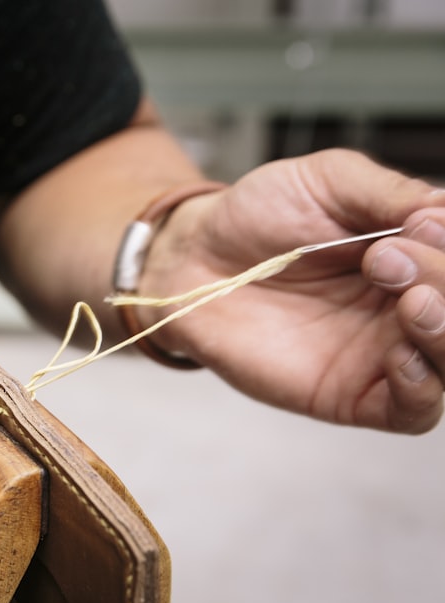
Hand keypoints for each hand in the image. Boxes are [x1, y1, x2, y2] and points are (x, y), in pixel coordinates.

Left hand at [142, 148, 444, 432]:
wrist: (193, 257)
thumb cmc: (258, 215)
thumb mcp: (329, 182)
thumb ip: (393, 194)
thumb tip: (444, 217)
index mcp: (419, 256)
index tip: (420, 226)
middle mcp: (409, 308)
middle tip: (388, 260)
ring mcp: (383, 354)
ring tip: (410, 301)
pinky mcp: (348, 394)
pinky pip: (411, 410)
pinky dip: (422, 387)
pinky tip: (401, 354)